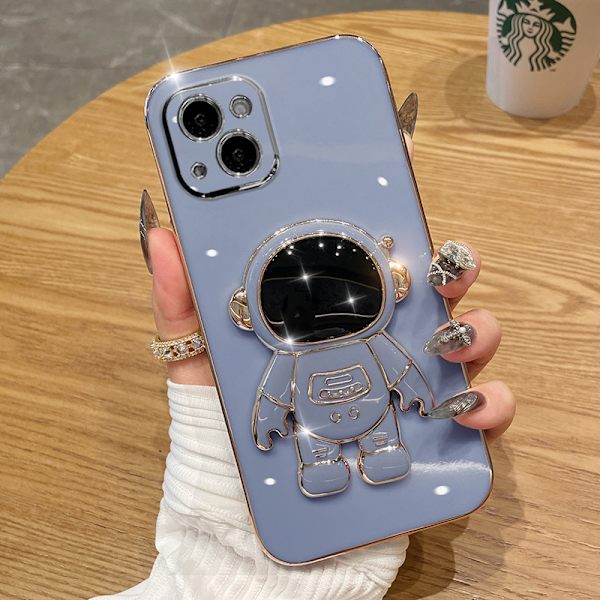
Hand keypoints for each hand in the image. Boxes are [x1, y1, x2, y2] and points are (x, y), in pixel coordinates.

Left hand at [145, 133, 514, 442]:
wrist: (242, 500)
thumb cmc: (223, 424)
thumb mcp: (198, 356)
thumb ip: (182, 299)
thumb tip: (163, 234)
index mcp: (330, 310)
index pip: (371, 252)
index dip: (390, 205)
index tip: (397, 163)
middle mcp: (378, 339)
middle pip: (433, 286)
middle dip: (451, 262)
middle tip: (441, 259)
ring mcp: (407, 385)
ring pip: (469, 339)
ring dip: (476, 327)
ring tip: (450, 334)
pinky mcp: (425, 436)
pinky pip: (477, 414)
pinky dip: (486, 405)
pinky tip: (461, 408)